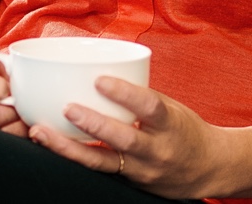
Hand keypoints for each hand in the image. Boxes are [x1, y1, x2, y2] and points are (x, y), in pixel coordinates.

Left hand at [27, 76, 224, 198]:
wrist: (209, 169)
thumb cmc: (184, 129)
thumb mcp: (170, 107)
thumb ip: (139, 94)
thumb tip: (97, 69)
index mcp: (170, 124)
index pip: (149, 107)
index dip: (124, 93)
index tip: (99, 79)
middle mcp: (157, 150)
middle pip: (123, 139)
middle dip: (93, 124)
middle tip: (66, 107)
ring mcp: (142, 171)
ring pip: (101, 162)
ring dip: (69, 148)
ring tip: (42, 133)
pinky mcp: (129, 183)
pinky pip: (98, 170)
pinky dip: (74, 158)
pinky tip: (52, 146)